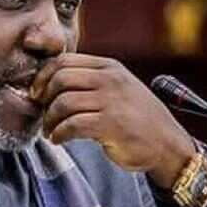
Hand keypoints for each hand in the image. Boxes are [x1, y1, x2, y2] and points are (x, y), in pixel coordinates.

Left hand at [30, 53, 195, 188]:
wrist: (169, 146)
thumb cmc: (137, 119)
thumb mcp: (117, 88)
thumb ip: (90, 81)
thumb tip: (48, 83)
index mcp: (109, 67)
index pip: (64, 60)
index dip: (43, 76)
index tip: (37, 93)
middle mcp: (111, 79)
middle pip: (60, 78)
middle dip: (44, 98)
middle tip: (43, 114)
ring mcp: (112, 101)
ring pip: (63, 102)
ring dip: (49, 119)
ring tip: (50, 130)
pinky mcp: (112, 125)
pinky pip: (72, 125)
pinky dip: (59, 133)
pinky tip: (58, 139)